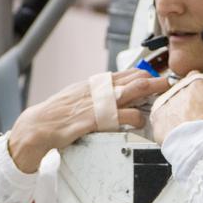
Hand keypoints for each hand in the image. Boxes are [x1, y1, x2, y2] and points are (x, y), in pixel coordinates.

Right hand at [7, 68, 170, 171]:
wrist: (35, 127)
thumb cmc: (55, 116)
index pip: (121, 75)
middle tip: (166, 81)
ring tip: (161, 94)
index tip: (154, 75)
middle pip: (128, 81)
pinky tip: (140, 120)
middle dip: (150, 80)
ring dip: (146, 93)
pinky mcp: (90, 121)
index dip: (140, 74)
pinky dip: (130, 117)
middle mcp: (95, 91)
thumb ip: (94, 96)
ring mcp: (93, 105)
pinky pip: (115, 117)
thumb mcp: (76, 99)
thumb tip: (110, 95)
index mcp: (92, 86)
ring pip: (126, 94)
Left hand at [150, 72, 202, 144]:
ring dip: (182, 106)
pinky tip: (177, 126)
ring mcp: (168, 100)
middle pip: (190, 85)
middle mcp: (181, 87)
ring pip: (175, 99)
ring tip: (189, 121)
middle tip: (202, 105)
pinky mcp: (158, 113)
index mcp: (200, 82)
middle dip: (196, 93)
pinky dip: (169, 118)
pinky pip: (163, 113)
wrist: (194, 144)